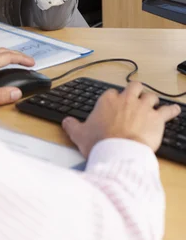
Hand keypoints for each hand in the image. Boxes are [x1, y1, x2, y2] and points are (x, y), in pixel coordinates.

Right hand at [62, 81, 180, 157]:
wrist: (119, 152)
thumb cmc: (100, 143)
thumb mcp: (80, 134)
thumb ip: (72, 126)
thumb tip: (65, 122)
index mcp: (107, 101)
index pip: (112, 93)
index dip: (114, 99)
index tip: (114, 106)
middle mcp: (126, 100)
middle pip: (134, 87)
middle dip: (135, 90)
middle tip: (135, 96)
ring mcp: (143, 107)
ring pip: (151, 96)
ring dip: (152, 100)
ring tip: (153, 103)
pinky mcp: (157, 118)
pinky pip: (167, 110)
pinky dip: (171, 110)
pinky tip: (174, 110)